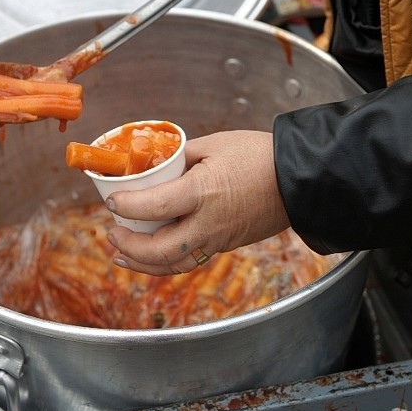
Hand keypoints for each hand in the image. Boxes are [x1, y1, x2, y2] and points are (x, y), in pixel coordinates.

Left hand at [106, 130, 289, 275]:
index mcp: (203, 193)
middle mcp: (208, 224)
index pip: (153, 207)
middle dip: (129, 246)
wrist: (300, 180)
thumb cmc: (260, 156)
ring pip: (173, 265)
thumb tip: (157, 163)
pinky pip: (189, 260)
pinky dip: (165, 262)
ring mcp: (218, 239)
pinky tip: (152, 256)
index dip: (126, 206)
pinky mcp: (226, 245)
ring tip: (121, 255)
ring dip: (142, 264)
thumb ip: (181, 156)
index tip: (111, 200)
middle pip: (159, 251)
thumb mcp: (214, 145)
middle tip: (112, 231)